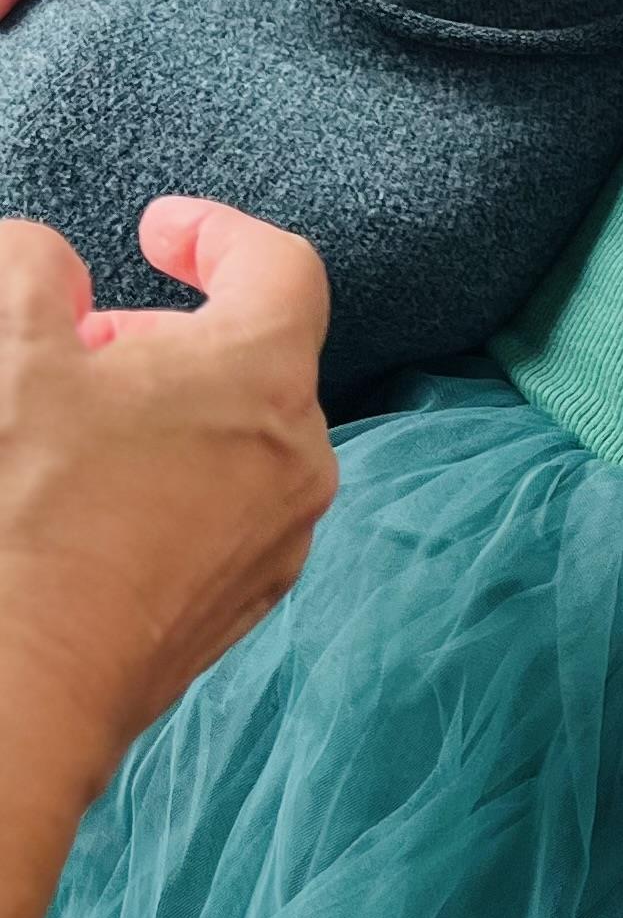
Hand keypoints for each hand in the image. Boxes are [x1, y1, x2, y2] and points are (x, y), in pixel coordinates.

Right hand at [0, 198, 333, 779]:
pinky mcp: (240, 602)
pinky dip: (171, 476)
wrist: (18, 685)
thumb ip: (32, 270)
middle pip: (254, 358)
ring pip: (238, 439)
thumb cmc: (18, 508)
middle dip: (164, 334)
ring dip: (165, 410)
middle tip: (75, 344)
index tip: (155, 231)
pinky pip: (222, 508)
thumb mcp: (8, 351)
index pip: (283, 268)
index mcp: (265, 380)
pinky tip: (88, 496)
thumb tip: (52, 265)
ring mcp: (277, 540)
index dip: (218, 233)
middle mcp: (299, 461)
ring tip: (71, 424)